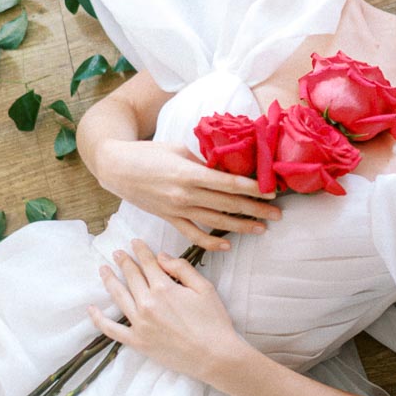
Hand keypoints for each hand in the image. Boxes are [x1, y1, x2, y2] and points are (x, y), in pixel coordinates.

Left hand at [89, 238, 238, 383]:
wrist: (215, 356)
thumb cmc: (214, 321)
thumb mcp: (204, 288)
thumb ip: (182, 269)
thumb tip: (161, 256)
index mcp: (164, 288)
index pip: (148, 263)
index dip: (140, 250)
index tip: (134, 242)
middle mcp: (147, 303)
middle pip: (132, 277)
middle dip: (124, 262)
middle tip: (117, 253)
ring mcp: (139, 323)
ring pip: (119, 296)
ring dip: (109, 280)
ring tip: (103, 270)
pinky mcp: (137, 341)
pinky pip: (112, 329)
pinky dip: (99, 319)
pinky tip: (92, 309)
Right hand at [97, 139, 281, 250]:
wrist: (116, 168)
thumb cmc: (148, 153)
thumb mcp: (178, 149)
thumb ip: (203, 162)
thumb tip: (227, 166)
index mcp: (188, 173)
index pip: (228, 183)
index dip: (253, 188)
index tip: (272, 191)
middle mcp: (185, 194)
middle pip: (228, 204)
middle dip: (256, 210)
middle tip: (279, 214)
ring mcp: (177, 209)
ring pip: (215, 222)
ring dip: (241, 227)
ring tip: (262, 229)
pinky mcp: (169, 219)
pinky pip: (193, 235)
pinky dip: (211, 242)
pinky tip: (227, 245)